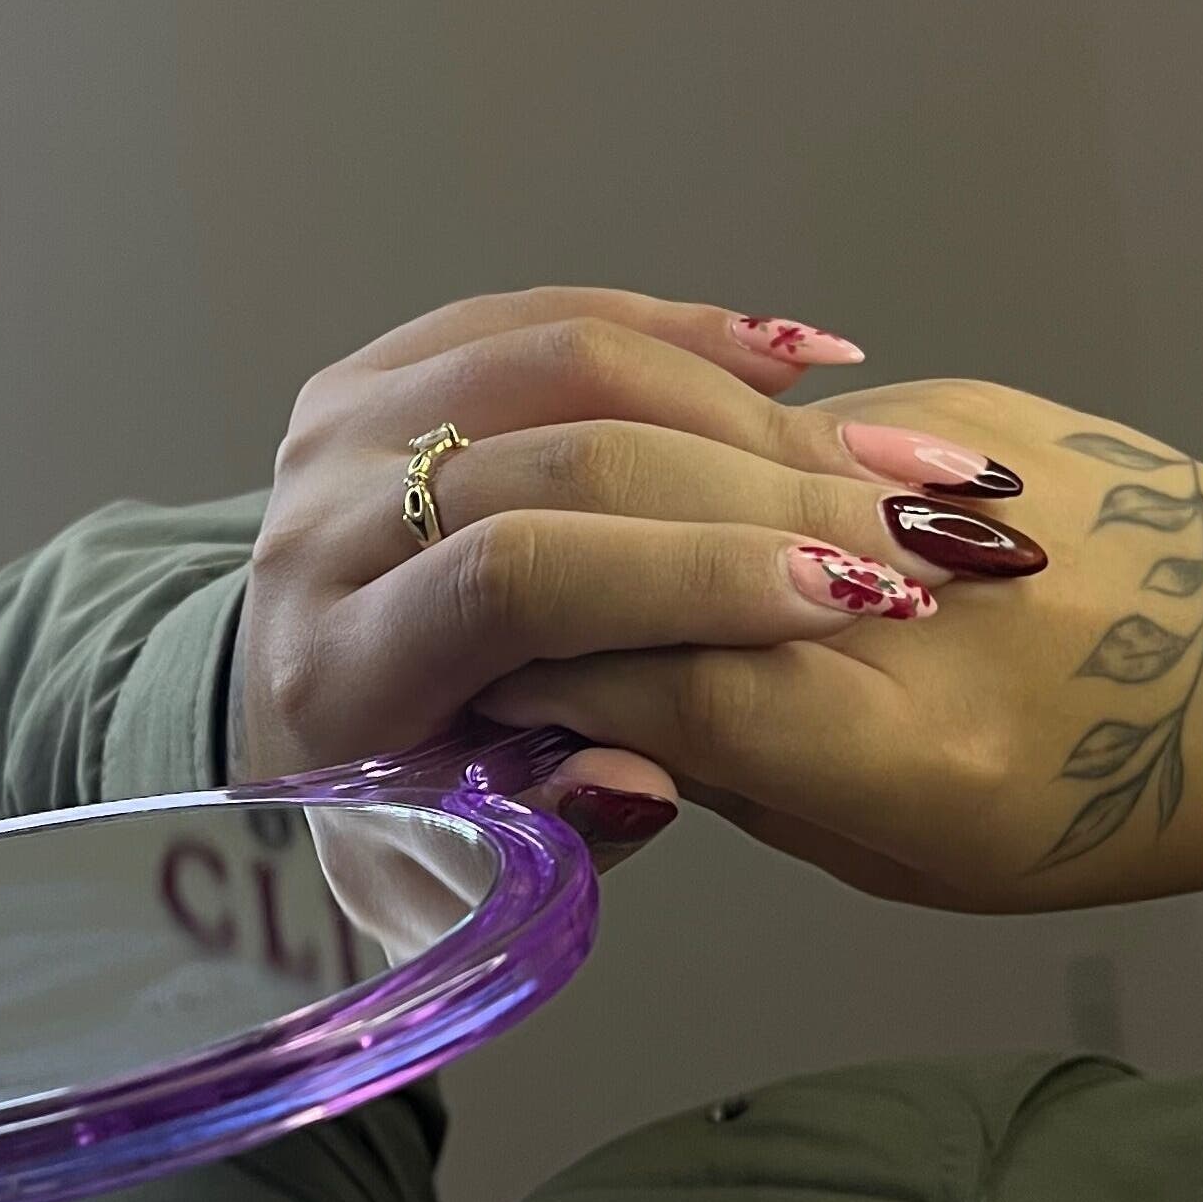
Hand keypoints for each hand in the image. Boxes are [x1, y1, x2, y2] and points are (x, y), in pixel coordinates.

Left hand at [234, 291, 1047, 866]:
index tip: (845, 594)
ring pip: (568, 359)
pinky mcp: (377, 371)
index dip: (687, 573)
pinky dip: (684, 336)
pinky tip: (801, 367)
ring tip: (882, 456)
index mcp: (335, 668)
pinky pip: (551, 318)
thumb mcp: (463, 883)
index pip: (515, 580)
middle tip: (913, 527)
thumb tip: (646, 779)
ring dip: (745, 403)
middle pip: (560, 457)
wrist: (290, 722)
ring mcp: (340, 429)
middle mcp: (319, 527)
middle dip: (757, 491)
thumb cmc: (395, 821)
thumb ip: (558, 834)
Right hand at [483, 379, 1202, 910]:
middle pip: (664, 550)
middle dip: (560, 572)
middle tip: (507, 610)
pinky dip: (726, 461)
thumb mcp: (909, 860)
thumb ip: (740, 782)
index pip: (656, 681)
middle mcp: (922, 601)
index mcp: (907, 750)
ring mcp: (943, 481)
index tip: (491, 690)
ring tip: (587, 540)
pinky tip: (704, 494)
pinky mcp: (970, 404)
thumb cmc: (1107, 808)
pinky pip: (794, 428)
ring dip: (629, 497)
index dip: (550, 681)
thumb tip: (587, 719)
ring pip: (713, 461)